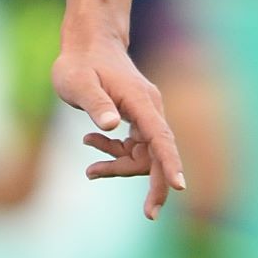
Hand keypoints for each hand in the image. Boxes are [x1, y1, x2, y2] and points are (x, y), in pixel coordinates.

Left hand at [53, 37, 184, 220]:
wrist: (88, 43)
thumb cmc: (80, 63)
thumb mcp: (78, 83)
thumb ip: (95, 103)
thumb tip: (112, 126)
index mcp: (140, 102)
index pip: (161, 138)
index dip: (170, 163)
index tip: (179, 187)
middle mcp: (149, 109)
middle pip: (158, 154)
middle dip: (155, 183)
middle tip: (149, 214)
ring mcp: (145, 114)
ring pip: (144, 154)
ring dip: (121, 166)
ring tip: (91, 171)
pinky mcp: (137, 118)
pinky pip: (133, 146)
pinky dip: (115, 153)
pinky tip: (90, 143)